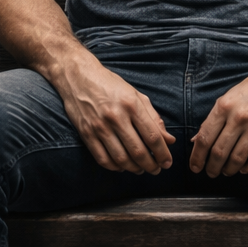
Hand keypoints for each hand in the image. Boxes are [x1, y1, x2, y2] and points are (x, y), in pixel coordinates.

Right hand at [56, 54, 174, 173]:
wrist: (78, 76)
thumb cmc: (110, 85)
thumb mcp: (136, 95)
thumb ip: (154, 118)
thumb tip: (169, 140)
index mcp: (131, 105)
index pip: (152, 136)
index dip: (163, 153)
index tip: (167, 163)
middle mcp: (116, 117)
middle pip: (138, 151)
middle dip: (151, 165)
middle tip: (156, 170)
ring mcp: (99, 126)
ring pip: (121, 158)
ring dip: (134, 169)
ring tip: (141, 169)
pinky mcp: (86, 134)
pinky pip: (103, 159)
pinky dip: (115, 167)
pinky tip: (122, 167)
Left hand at [189, 64, 247, 176]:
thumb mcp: (228, 98)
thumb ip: (213, 119)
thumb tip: (196, 140)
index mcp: (224, 106)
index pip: (205, 138)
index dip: (197, 157)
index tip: (195, 167)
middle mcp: (239, 117)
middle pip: (219, 152)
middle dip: (212, 167)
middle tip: (210, 173)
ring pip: (237, 158)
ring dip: (229, 170)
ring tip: (226, 172)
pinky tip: (244, 169)